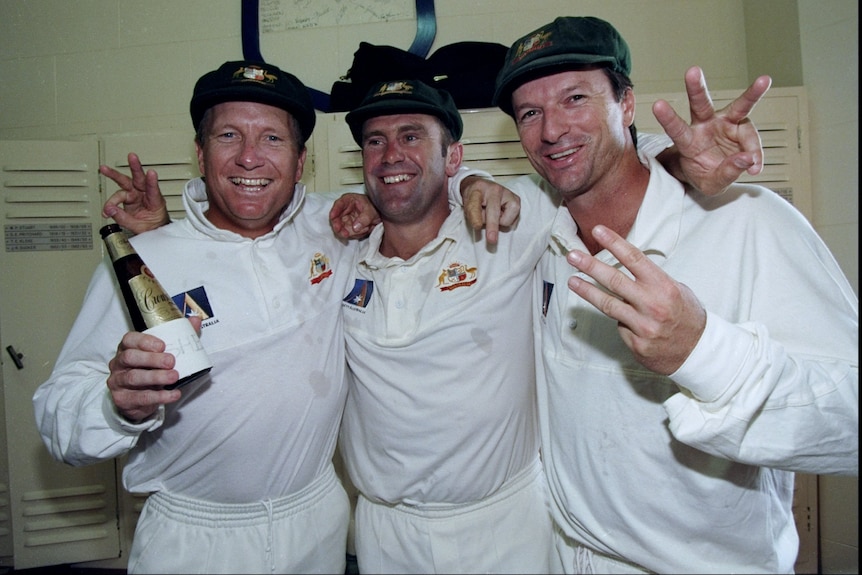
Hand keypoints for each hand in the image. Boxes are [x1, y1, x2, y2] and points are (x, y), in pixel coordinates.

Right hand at [100, 152, 170, 233]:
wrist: (151, 229)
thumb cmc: (152, 225)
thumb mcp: (139, 226)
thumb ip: (124, 218)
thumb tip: (110, 210)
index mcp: (155, 201)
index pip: (153, 190)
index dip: (152, 181)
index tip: (152, 173)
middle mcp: (145, 194)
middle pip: (139, 178)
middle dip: (135, 166)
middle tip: (132, 156)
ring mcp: (135, 194)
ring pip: (124, 182)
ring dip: (114, 174)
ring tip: (104, 169)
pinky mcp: (127, 196)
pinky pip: (117, 195)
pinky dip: (110, 202)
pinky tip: (107, 209)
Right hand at [106, 329, 184, 422]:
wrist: (139, 401)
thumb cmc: (151, 371)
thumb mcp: (162, 355)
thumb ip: (178, 337)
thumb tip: (195, 320)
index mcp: (128, 348)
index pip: (129, 339)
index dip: (144, 341)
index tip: (162, 345)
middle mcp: (119, 363)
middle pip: (130, 357)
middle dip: (151, 358)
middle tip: (171, 361)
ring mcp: (118, 382)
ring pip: (133, 377)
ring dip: (156, 377)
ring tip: (174, 377)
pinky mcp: (122, 399)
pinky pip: (140, 397)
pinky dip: (159, 396)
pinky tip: (174, 394)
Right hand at [329, 193, 380, 238]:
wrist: (379, 215)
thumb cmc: (374, 208)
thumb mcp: (371, 211)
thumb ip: (364, 218)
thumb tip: (355, 227)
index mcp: (348, 200)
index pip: (338, 204)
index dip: (334, 211)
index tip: (333, 217)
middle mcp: (344, 210)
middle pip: (336, 219)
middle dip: (339, 228)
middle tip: (344, 234)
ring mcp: (345, 220)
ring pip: (341, 229)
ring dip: (351, 233)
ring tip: (365, 229)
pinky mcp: (347, 228)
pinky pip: (347, 234)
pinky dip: (356, 235)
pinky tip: (365, 230)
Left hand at [461, 176, 520, 243]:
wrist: (483, 188)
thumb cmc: (474, 199)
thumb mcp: (467, 206)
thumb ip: (472, 216)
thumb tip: (481, 227)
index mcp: (477, 190)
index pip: (475, 204)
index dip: (476, 216)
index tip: (477, 226)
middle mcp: (493, 189)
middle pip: (494, 210)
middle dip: (493, 226)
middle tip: (491, 240)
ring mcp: (507, 193)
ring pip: (508, 215)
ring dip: (501, 222)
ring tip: (495, 217)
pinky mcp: (516, 199)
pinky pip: (514, 219)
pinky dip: (508, 221)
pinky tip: (502, 215)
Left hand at [565, 225, 705, 374]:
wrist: (698, 350)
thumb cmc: (685, 315)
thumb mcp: (676, 290)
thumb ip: (651, 281)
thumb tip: (625, 267)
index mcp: (664, 286)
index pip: (634, 259)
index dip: (614, 243)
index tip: (598, 231)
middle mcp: (652, 304)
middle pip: (614, 280)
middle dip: (590, 266)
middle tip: (573, 255)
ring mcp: (643, 325)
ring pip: (608, 304)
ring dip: (587, 291)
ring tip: (572, 280)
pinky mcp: (636, 343)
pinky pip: (619, 326)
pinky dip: (617, 319)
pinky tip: (621, 318)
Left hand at [653, 66, 771, 195]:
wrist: (715, 174)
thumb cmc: (706, 175)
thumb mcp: (711, 183)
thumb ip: (727, 172)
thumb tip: (747, 160)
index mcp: (688, 142)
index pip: (677, 130)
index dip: (668, 118)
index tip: (657, 105)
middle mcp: (705, 126)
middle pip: (700, 104)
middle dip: (696, 88)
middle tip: (692, 72)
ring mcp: (724, 123)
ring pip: (738, 106)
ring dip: (751, 94)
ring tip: (763, 81)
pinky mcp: (740, 124)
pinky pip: (751, 137)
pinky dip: (755, 151)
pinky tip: (754, 165)